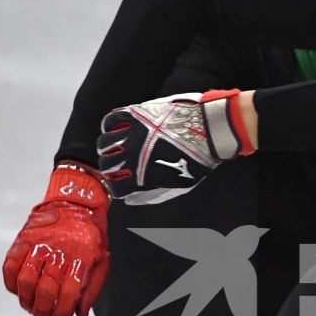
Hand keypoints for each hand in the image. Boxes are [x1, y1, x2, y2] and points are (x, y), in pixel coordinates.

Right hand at [1, 162, 109, 315]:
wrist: (76, 200)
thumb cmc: (91, 234)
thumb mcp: (102, 260)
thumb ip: (92, 289)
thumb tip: (79, 315)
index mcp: (82, 259)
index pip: (68, 295)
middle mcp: (59, 251)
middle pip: (45, 292)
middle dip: (43, 313)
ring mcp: (39, 244)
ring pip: (25, 281)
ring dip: (26, 301)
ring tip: (31, 308)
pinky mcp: (23, 238)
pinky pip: (10, 265)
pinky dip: (10, 282)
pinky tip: (17, 291)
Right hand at [96, 89, 251, 203]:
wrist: (212, 131)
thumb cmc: (199, 161)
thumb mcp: (180, 187)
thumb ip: (153, 196)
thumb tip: (130, 200)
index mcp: (143, 176)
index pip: (116, 187)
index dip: (117, 187)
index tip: (121, 183)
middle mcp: (134, 155)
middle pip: (106, 166)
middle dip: (110, 168)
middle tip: (117, 165)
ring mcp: (134, 133)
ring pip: (103, 144)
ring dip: (106, 148)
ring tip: (114, 147)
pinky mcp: (137, 114)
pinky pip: (111, 120)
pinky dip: (108, 125)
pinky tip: (115, 129)